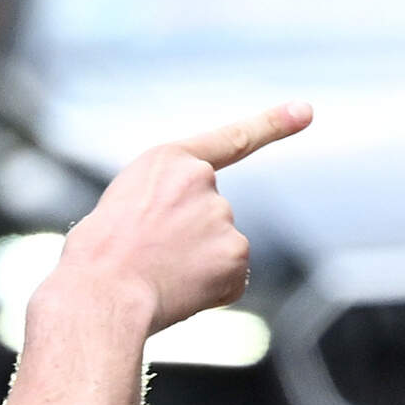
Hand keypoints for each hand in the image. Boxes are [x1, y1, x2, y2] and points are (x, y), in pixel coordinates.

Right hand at [40, 104, 312, 341]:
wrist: (101, 292)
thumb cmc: (97, 257)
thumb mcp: (124, 206)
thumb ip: (166, 206)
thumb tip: (190, 243)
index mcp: (169, 160)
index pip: (232, 140)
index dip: (273, 125)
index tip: (306, 112)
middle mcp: (203, 181)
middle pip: (212, 216)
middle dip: (189, 241)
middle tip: (149, 258)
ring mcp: (223, 216)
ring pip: (221, 248)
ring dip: (196, 266)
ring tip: (156, 274)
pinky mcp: (236, 253)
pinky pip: (230, 279)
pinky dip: (210, 291)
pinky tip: (179, 291)